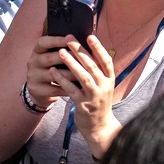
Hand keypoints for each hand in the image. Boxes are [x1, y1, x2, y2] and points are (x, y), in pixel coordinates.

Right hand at [25, 34, 77, 106]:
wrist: (40, 89)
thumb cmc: (53, 67)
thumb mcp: (52, 56)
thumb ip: (63, 49)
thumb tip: (82, 41)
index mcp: (37, 50)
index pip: (44, 42)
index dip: (56, 40)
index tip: (70, 38)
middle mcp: (32, 62)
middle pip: (49, 58)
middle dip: (67, 57)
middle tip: (83, 57)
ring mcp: (33, 76)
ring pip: (54, 75)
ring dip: (71, 74)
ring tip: (86, 74)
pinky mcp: (37, 89)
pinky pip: (54, 89)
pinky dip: (68, 88)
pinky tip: (80, 88)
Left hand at [51, 35, 121, 158]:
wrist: (99, 127)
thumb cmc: (98, 103)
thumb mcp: (102, 86)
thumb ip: (96, 71)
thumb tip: (85, 51)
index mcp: (109, 79)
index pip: (106, 60)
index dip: (98, 48)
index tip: (89, 36)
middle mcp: (104, 86)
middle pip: (92, 65)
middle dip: (80, 51)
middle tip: (69, 39)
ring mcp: (94, 96)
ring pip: (83, 76)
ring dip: (71, 63)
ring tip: (61, 52)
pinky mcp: (83, 105)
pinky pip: (71, 90)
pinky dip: (62, 80)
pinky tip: (53, 72)